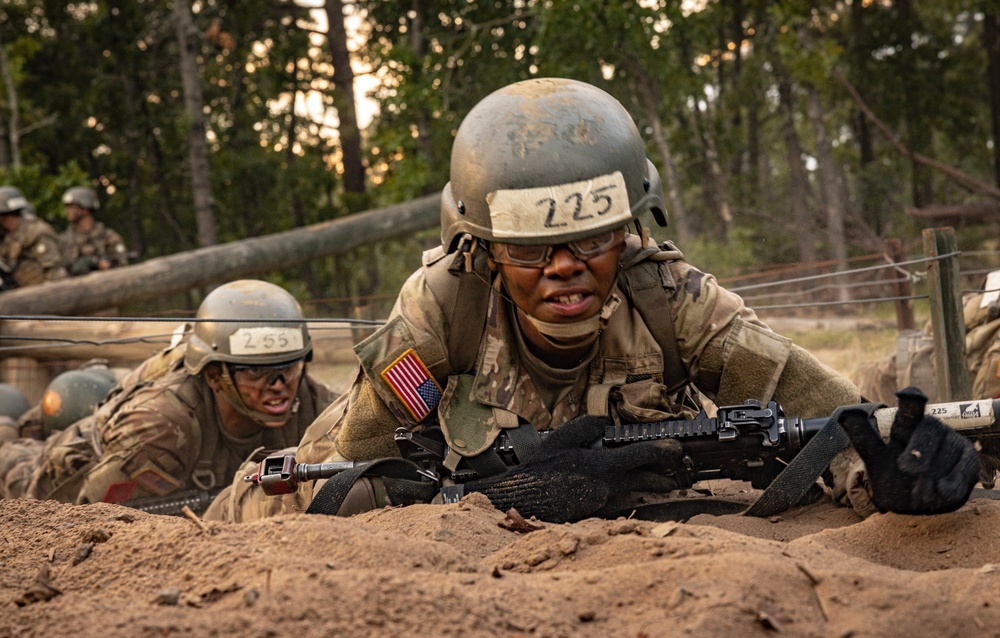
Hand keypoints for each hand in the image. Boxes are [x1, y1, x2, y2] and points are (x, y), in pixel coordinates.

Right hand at [464, 416, 681, 522]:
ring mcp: (599, 497)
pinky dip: (628, 494)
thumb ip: (584, 428)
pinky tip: (643, 492)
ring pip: (633, 488)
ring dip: (654, 484)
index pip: (633, 453)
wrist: (522, 498)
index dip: (657, 450)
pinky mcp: (594, 511)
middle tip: (682, 467)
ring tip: (672, 483)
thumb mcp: (560, 440)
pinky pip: (616, 500)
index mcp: (594, 459)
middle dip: (664, 470)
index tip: (676, 447)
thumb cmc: (540, 468)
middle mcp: (601, 479)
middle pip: (640, 474)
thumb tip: (604, 421)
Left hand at [838, 387, 978, 514]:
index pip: (908, 409)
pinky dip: (949, 483)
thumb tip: (846, 413)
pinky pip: (963, 468)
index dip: (911, 399)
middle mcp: (931, 430)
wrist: (918, 506)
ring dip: (931, 474)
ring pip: (947, 450)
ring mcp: (952, 443)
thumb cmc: (894, 478)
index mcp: (905, 427)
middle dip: (919, 448)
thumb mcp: (875, 459)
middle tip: (905, 468)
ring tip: (919, 492)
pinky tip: (940, 491)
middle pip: (930, 427)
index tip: (907, 394)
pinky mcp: (968, 458)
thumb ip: (862, 436)